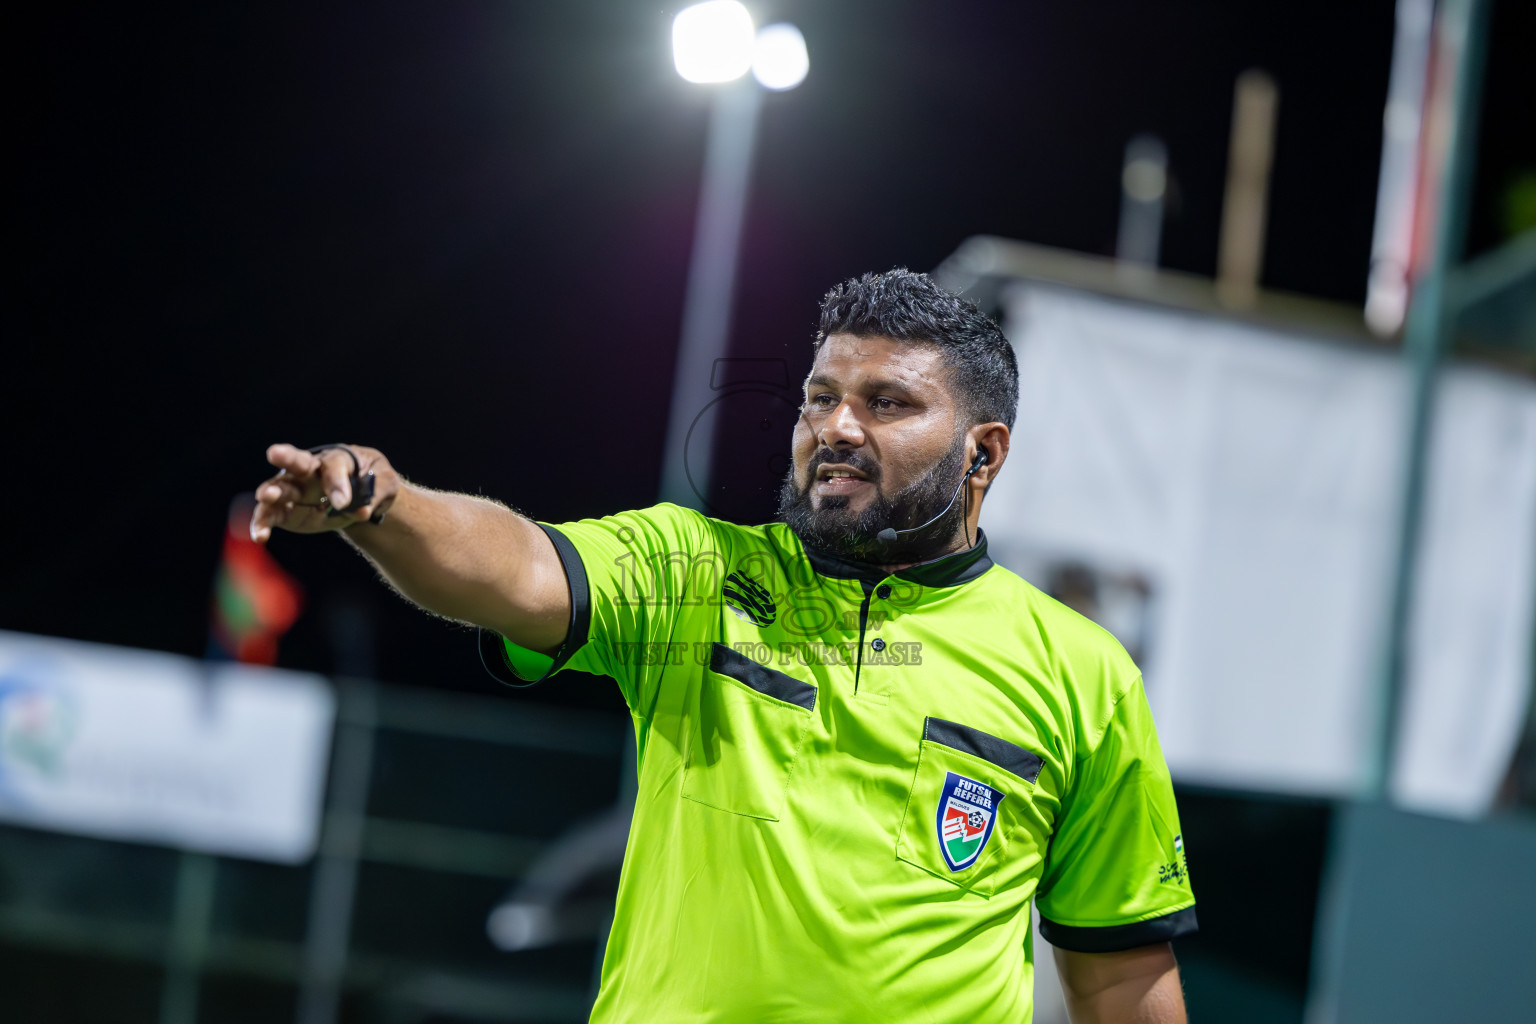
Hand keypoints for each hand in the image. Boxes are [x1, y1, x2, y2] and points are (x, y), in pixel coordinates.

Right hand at [251, 443, 400, 542]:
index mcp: (336, 460)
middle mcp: (310, 471)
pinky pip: (271, 516)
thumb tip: (362, 510)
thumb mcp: (385, 482)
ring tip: (265, 497)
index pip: (334, 467)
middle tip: (274, 453)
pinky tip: (259, 536)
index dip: (337, 484)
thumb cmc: (372, 481)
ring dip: (271, 492)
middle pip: (297, 461)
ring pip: (279, 488)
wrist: (360, 496)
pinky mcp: (287, 511)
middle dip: (286, 457)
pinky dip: (262, 525)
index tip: (343, 503)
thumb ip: (376, 493)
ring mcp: (295, 489)